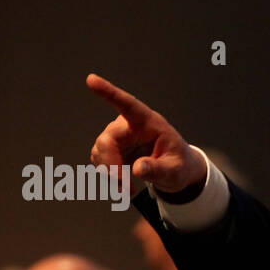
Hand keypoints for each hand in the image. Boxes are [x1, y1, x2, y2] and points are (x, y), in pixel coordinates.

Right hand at [86, 74, 207, 194]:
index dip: (109, 93)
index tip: (91, 80)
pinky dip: (108, 173)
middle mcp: (129, 124)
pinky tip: (123, 180)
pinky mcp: (110, 147)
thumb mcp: (175, 171)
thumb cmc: (178, 165)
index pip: (127, 105)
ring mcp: (117, 134)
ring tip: (130, 189)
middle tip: (127, 189)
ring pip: (100, 152)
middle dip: (112, 167)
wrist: (174, 169)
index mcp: (149, 122)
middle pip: (107, 141)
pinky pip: (100, 160)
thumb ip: (159, 169)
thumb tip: (138, 169)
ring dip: (111, 173)